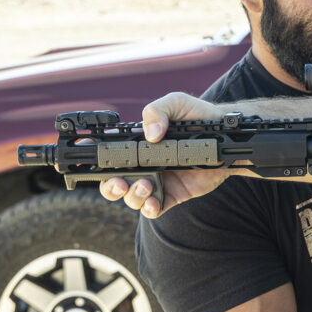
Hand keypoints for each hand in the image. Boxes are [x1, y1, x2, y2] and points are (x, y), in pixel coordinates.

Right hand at [98, 92, 235, 217]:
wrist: (226, 136)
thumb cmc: (198, 116)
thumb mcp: (176, 103)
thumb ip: (158, 111)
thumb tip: (150, 134)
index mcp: (137, 143)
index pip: (107, 153)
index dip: (92, 157)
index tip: (85, 157)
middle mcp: (143, 164)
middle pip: (111, 182)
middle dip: (108, 186)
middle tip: (119, 182)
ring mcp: (157, 180)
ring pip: (131, 197)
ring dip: (132, 196)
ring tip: (145, 185)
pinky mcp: (173, 194)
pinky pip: (154, 208)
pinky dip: (149, 208)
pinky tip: (154, 202)